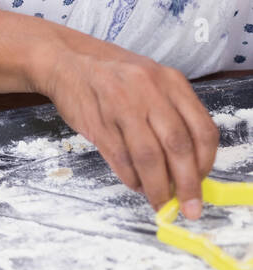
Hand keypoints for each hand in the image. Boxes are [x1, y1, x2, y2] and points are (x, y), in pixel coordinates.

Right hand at [31, 39, 218, 219]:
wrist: (64, 61)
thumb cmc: (111, 76)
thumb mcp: (151, 82)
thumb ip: (171, 114)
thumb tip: (187, 164)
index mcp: (170, 82)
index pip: (201, 129)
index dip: (205, 163)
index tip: (200, 183)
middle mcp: (149, 91)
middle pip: (177, 146)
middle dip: (186, 184)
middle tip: (187, 207)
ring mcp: (121, 106)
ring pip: (148, 157)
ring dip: (156, 187)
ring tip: (159, 203)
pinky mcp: (97, 123)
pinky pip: (120, 158)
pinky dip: (131, 178)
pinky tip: (136, 185)